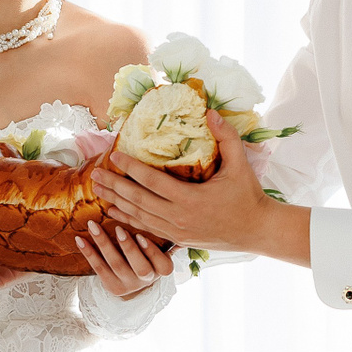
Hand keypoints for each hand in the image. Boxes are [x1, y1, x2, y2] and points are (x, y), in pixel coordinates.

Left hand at [75, 219, 175, 296]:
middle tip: (118, 229)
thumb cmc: (148, 252)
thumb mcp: (158, 245)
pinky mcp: (112, 286)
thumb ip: (160, 232)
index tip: (141, 236)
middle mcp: (147, 278)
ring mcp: (129, 284)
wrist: (133, 278)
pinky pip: (99, 268)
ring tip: (93, 226)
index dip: (151, 251)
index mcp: (162, 269)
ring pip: (116, 264)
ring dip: (104, 244)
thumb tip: (161, 207)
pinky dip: (89, 252)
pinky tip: (80, 239)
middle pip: (140, 267)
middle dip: (128, 248)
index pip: (164, 265)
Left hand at [90, 111, 308, 264]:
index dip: (130, 168)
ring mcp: (176, 231)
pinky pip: (146, 230)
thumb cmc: (248, 196)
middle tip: (95, 174)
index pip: (152, 182)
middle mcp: (178, 218)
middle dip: (114, 186)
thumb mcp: (240, 164)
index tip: (114, 156)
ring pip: (138, 217)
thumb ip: (226, 137)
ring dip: (116, 203)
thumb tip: (210, 112)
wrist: (256, 230)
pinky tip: (114, 214)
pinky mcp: (177, 240)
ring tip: (97, 191)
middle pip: (137, 201)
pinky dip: (128, 221)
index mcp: (190, 199)